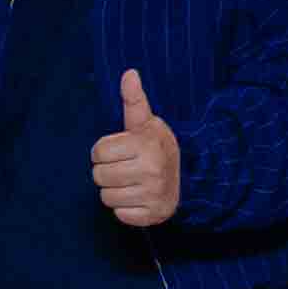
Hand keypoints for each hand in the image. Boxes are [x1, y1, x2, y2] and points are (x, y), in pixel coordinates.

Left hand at [90, 71, 183, 227]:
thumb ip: (133, 101)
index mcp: (146, 145)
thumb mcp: (146, 122)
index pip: (97, 152)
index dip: (104, 151)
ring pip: (106, 197)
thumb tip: (129, 73)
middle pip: (98, 176)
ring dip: (114, 190)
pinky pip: (119, 215)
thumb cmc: (156, 147)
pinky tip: (137, 197)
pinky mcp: (152, 215)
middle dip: (107, 171)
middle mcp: (151, 170)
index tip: (120, 149)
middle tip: (125, 167)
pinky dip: (125, 209)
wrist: (190, 178)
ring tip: (131, 182)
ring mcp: (152, 194)